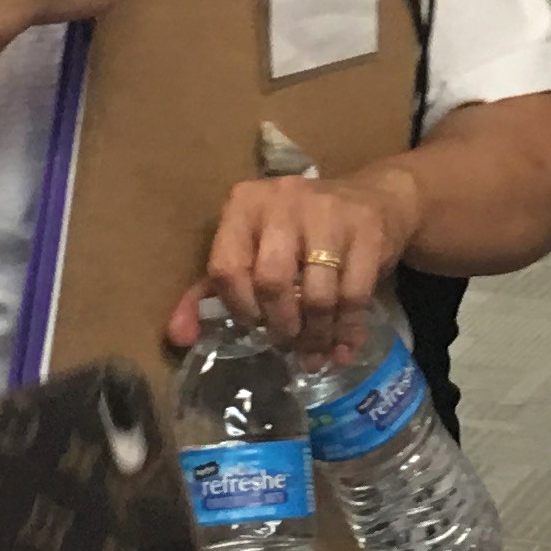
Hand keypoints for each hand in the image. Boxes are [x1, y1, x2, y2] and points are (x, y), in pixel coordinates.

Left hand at [179, 160, 426, 362]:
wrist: (372, 199)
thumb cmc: (299, 233)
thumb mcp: (251, 249)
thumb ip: (211, 290)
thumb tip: (178, 336)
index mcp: (245, 204)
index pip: (227, 268)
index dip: (239, 307)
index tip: (254, 324)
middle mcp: (283, 201)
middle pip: (271, 281)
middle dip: (279, 324)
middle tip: (286, 341)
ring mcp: (328, 213)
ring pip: (316, 295)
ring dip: (315, 335)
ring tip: (314, 351)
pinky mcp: (366, 230)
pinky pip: (353, 296)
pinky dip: (346, 331)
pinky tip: (341, 346)